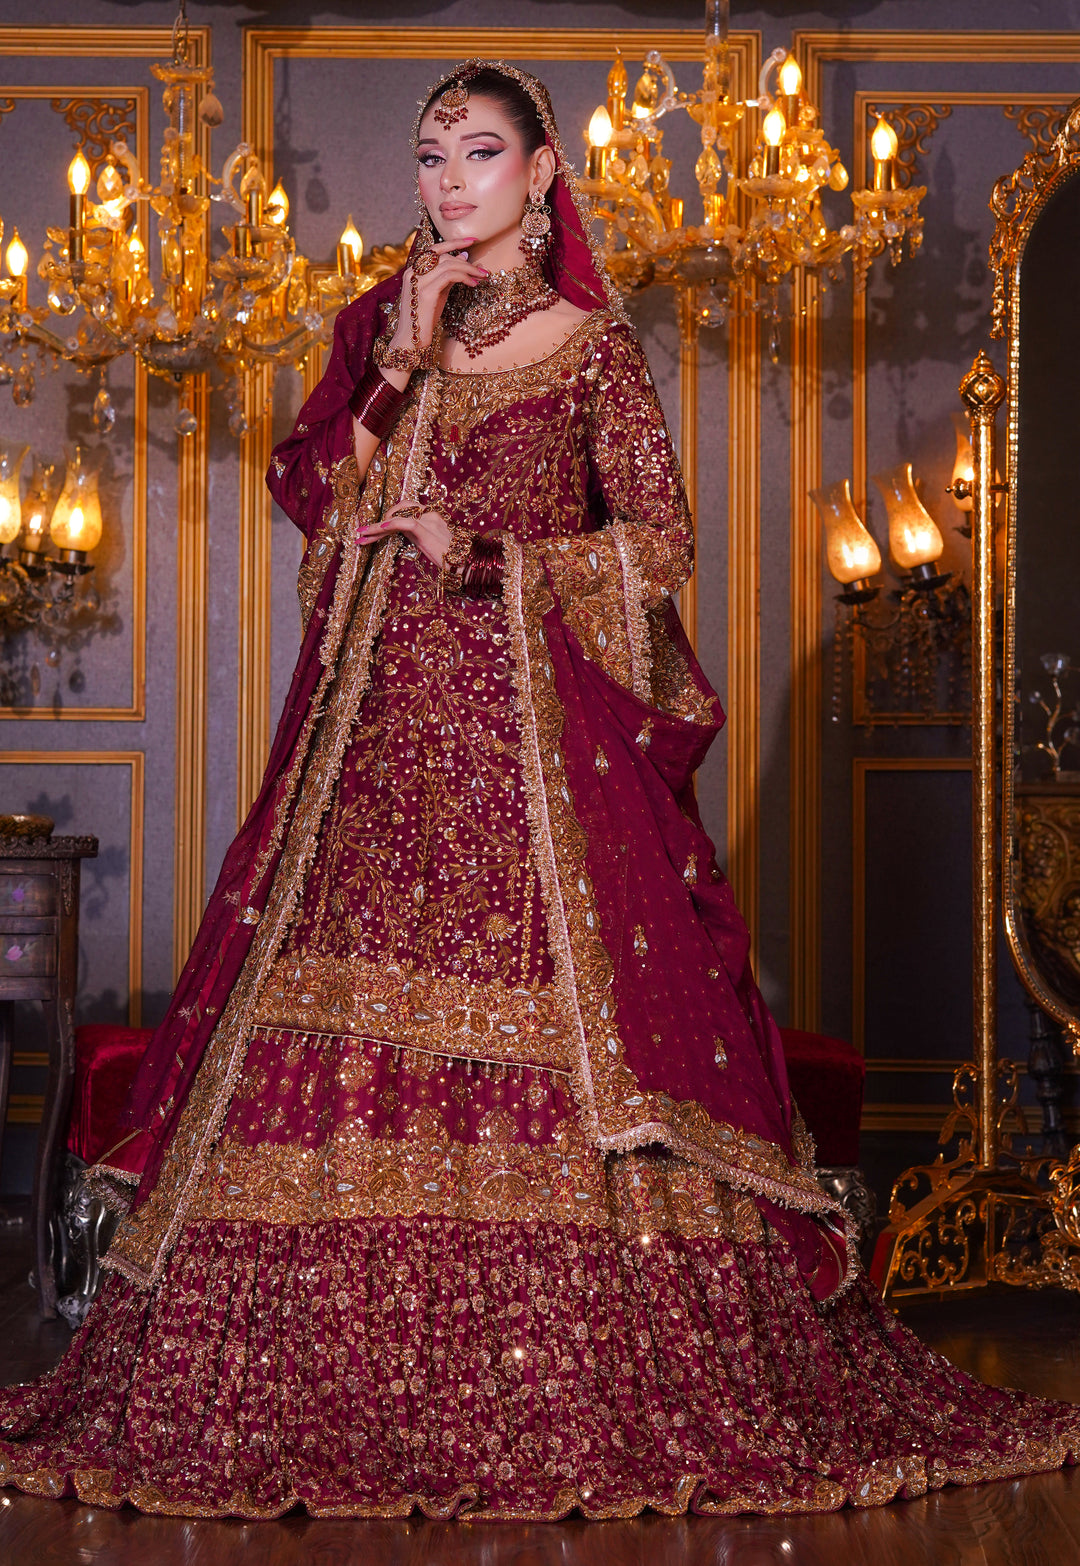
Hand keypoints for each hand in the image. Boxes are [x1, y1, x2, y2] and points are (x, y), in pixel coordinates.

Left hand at [359, 502, 451, 566]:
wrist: (469, 564)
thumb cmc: (453, 558)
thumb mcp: (431, 544)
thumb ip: (416, 535)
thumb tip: (398, 533)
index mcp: (431, 516)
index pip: (404, 510)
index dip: (386, 519)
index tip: (372, 531)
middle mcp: (429, 514)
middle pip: (398, 510)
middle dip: (378, 522)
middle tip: (361, 533)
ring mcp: (429, 521)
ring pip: (398, 516)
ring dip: (377, 526)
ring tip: (362, 535)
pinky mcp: (428, 531)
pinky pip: (407, 522)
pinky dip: (391, 524)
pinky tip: (380, 528)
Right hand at [389, 239, 487, 362]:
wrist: (410, 340)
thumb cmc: (424, 318)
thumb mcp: (438, 292)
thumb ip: (448, 274)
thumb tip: (463, 256)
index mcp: (413, 270)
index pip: (434, 248)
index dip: (454, 242)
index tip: (472, 240)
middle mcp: (412, 272)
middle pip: (444, 256)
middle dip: (466, 261)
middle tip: (483, 270)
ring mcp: (418, 281)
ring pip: (448, 264)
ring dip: (469, 269)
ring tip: (481, 277)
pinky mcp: (426, 292)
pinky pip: (449, 276)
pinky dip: (464, 277)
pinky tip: (473, 284)